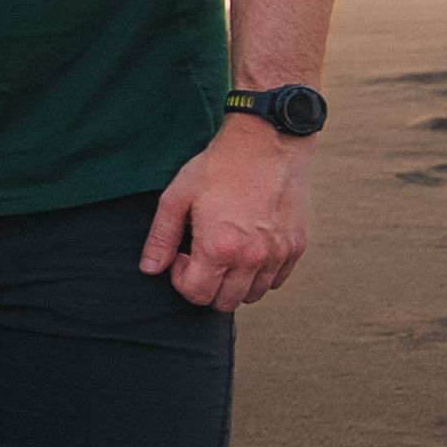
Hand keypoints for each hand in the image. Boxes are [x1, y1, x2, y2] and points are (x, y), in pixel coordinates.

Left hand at [136, 115, 308, 311]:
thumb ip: (161, 238)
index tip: (181, 255)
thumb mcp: (177, 197)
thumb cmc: (218, 168)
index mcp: (219, 247)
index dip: (181, 279)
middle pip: (224, 303)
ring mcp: (278, 254)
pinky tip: (248, 248)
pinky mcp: (296, 247)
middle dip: (205, 286)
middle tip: (200, 256)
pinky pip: (276, 280)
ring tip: (224, 253)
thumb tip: (150, 269)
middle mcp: (252, 258)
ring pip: (252, 295)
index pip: (196, 295)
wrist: (267, 144)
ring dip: (233, 283)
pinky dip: (260, 275)